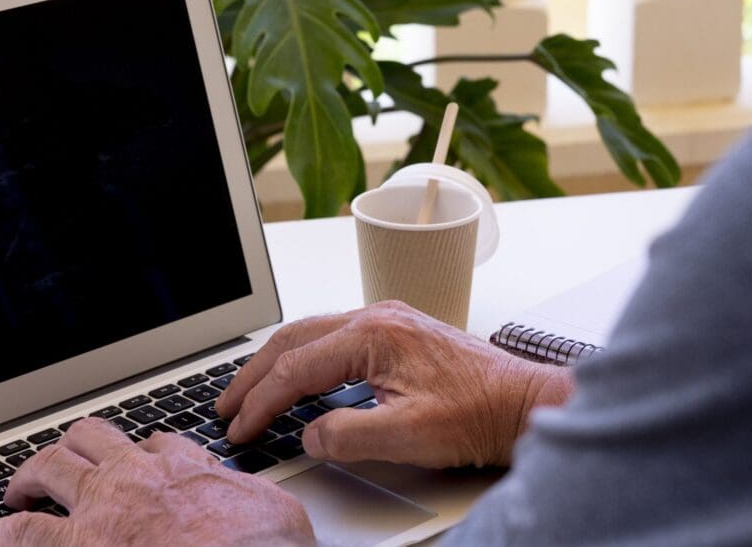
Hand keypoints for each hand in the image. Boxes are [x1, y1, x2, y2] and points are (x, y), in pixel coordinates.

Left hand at [0, 418, 313, 546]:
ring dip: (30, 475)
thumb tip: (239, 489)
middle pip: (88, 439)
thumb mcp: (271, 505)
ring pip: (50, 468)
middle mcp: (134, 476)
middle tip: (61, 468)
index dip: (139, 453)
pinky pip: (22, 533)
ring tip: (16, 488)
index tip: (136, 466)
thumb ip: (240, 488)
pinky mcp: (80, 546)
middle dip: (70, 449)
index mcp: (180, 464)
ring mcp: (101, 509)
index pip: (149, 443)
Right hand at [216, 301, 571, 467]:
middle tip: (227, 405)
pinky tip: (299, 378)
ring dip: (277, 363)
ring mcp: (386, 321)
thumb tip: (309, 435)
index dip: (262, 401)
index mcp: (373, 334)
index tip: (240, 428)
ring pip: (311, 334)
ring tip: (250, 391)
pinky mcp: (396, 332)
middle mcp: (375, 317)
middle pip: (293, 339)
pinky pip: (334, 338)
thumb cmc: (479, 413)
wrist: (524, 403)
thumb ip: (348, 434)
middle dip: (254, 374)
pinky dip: (305, 359)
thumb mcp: (409, 435)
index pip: (296, 367)